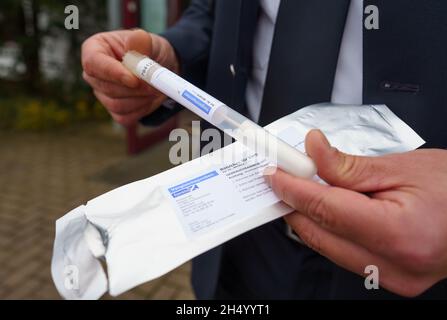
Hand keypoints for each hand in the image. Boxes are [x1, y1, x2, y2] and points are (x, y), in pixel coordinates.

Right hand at [82, 29, 178, 125]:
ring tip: (155, 88)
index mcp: (94, 49)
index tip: (134, 80)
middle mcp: (94, 74)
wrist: (160, 68)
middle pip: (107, 88)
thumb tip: (135, 42)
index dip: (113, 74)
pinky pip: (125, 116)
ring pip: (117, 105)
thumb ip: (141, 41)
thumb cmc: (150, 50)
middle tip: (155, 83)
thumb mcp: (149, 40)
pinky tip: (150, 97)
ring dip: (141, 99)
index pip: (93, 64)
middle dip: (135, 89)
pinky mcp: (114, 110)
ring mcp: (102, 94)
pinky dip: (142, 109)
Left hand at [264, 129, 446, 296]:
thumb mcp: (402, 167)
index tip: (274, 173)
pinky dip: (329, 230)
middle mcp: (393, 266)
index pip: (326, 210)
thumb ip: (348, 165)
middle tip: (283, 176)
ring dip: (309, 216)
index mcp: (399, 233)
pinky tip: (328, 208)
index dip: (293, 189)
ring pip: (326, 247)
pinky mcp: (389, 279)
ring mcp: (391, 278)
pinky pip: (343, 254)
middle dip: (294, 203)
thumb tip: (312, 151)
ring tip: (306, 187)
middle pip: (319, 234)